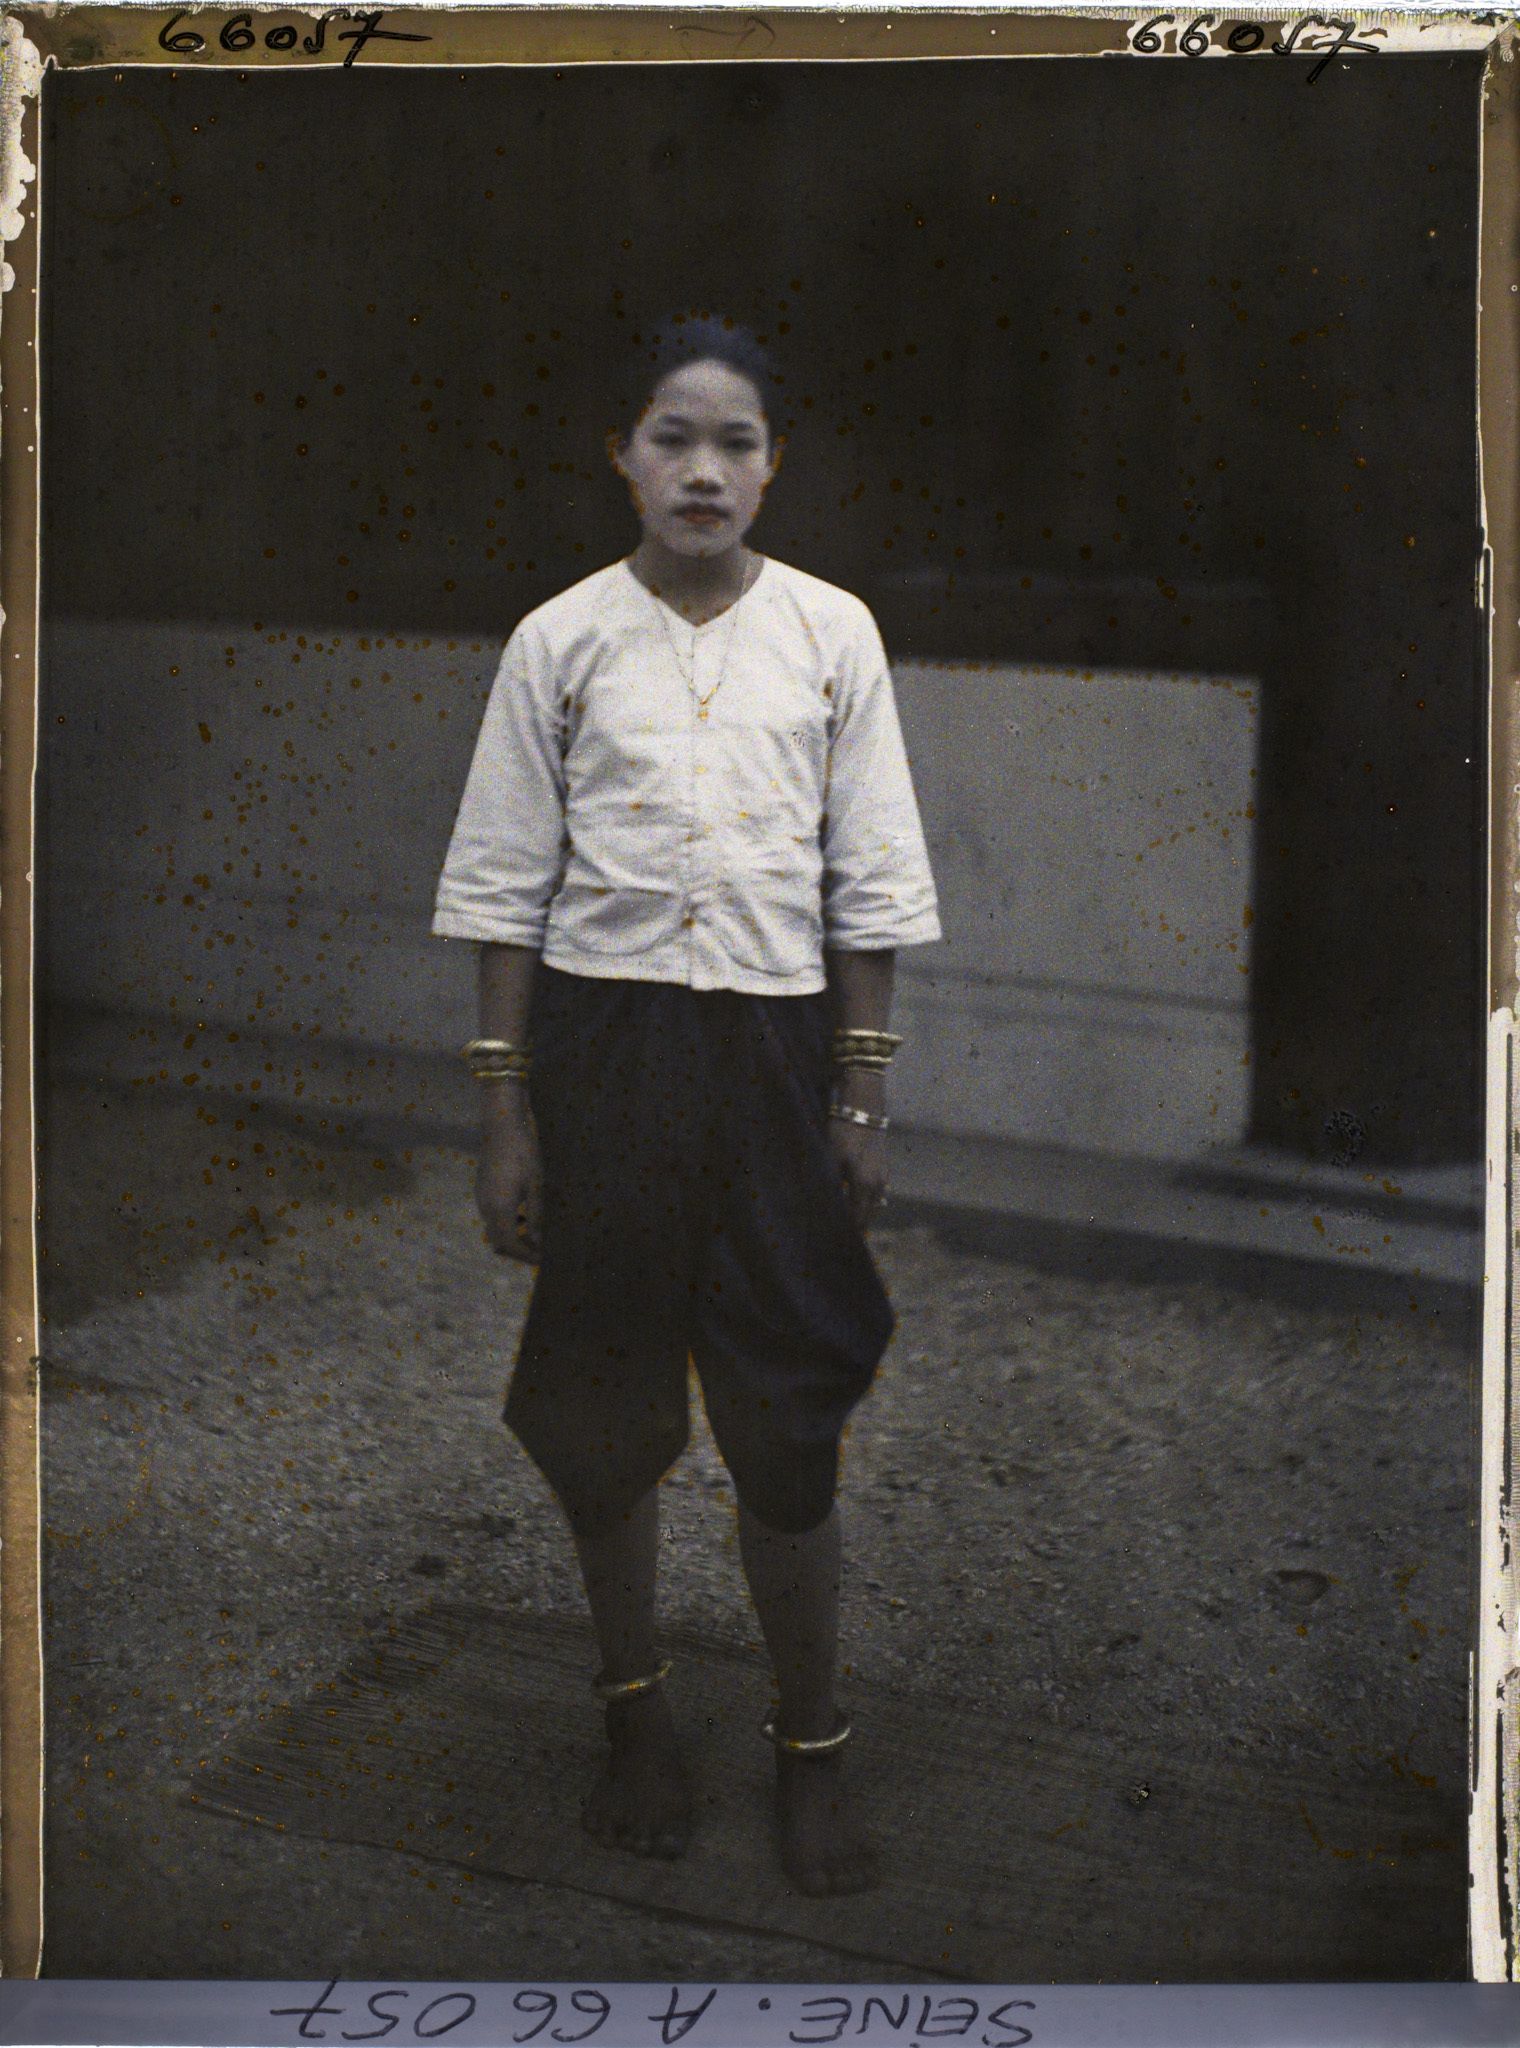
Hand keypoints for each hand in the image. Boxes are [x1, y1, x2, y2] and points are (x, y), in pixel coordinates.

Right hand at [474, 1101, 542, 1261]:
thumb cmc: (523, 1154)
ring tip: (533, 1233)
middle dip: (517, 1250)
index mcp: (499, 1208)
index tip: (541, 1260)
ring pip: (493, 1229)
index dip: (524, 1255)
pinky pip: (491, 1216)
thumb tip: (537, 1241)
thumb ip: (535, 1216)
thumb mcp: (535, 1186)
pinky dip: (505, 1224)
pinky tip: (522, 1214)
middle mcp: (485, 1207)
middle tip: (538, 1251)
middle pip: (498, 1241)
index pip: (509, 1244)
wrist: (501, 1127)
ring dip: (511, 1237)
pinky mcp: (481, 1190)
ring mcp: (480, 1198)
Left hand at [828, 1115, 887, 1231]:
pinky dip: (864, 1200)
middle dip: (855, 1224)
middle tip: (839, 1235)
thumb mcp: (832, 1160)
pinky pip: (875, 1193)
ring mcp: (884, 1178)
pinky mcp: (884, 1170)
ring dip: (860, 1212)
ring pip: (872, 1204)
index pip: (858, 1218)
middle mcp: (878, 1186)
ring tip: (845, 1218)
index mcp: (865, 1186)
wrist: (863, 1110)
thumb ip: (832, 1186)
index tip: (837, 1241)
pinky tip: (852, 1199)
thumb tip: (828, 1207)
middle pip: (867, 1215)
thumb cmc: (843, 1134)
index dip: (849, 1232)